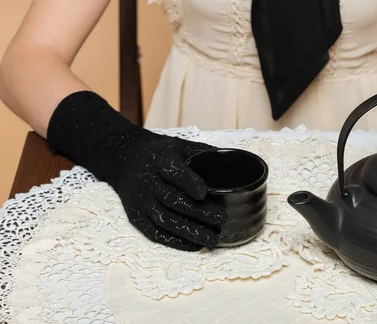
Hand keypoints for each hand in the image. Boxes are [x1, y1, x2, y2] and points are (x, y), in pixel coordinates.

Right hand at [47, 91, 226, 250]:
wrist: (125, 160)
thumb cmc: (161, 154)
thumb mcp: (181, 146)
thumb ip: (205, 155)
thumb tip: (238, 162)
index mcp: (161, 159)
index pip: (173, 171)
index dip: (188, 182)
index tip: (203, 193)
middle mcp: (148, 181)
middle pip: (173, 200)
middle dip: (198, 212)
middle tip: (222, 219)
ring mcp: (141, 201)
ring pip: (165, 219)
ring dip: (190, 231)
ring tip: (213, 239)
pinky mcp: (136, 217)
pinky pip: (155, 232)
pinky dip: (175, 241)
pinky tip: (194, 245)